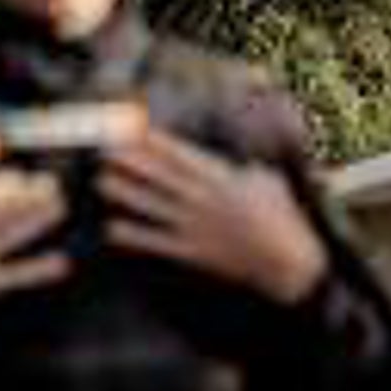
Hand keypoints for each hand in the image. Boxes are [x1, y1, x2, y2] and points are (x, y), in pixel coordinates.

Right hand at [0, 170, 70, 350]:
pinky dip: (37, 270)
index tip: (19, 176)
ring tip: (59, 207)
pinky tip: (60, 263)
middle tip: (50, 183)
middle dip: (30, 194)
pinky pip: (12, 277)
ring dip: (38, 220)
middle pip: (4, 210)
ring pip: (12, 236)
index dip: (5, 182)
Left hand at [99, 129, 328, 303]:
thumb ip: (241, 164)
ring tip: (101, 180)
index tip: (133, 129)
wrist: (289, 262)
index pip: (182, 156)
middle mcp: (205, 200)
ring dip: (126, 193)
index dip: (156, 142)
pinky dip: (134, 235)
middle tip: (104, 149)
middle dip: (133, 161)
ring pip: (153, 206)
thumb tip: (236, 149)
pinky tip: (111, 229)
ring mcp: (196, 226)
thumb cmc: (281, 218)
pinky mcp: (191, 252)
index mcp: (223, 178)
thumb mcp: (266, 180)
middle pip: (161, 177)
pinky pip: (157, 242)